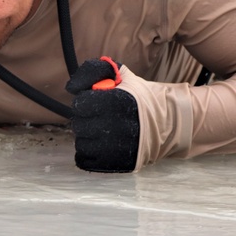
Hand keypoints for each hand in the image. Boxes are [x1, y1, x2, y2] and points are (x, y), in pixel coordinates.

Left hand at [65, 57, 139, 172]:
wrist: (165, 122)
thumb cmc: (137, 97)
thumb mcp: (119, 73)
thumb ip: (92, 70)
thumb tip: (70, 88)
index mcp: (115, 102)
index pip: (80, 104)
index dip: (86, 101)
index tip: (97, 101)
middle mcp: (114, 127)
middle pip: (78, 125)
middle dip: (86, 119)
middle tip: (100, 116)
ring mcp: (114, 149)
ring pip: (81, 144)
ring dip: (88, 137)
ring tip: (103, 130)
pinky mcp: (114, 165)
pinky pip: (85, 161)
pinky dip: (89, 153)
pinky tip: (101, 144)